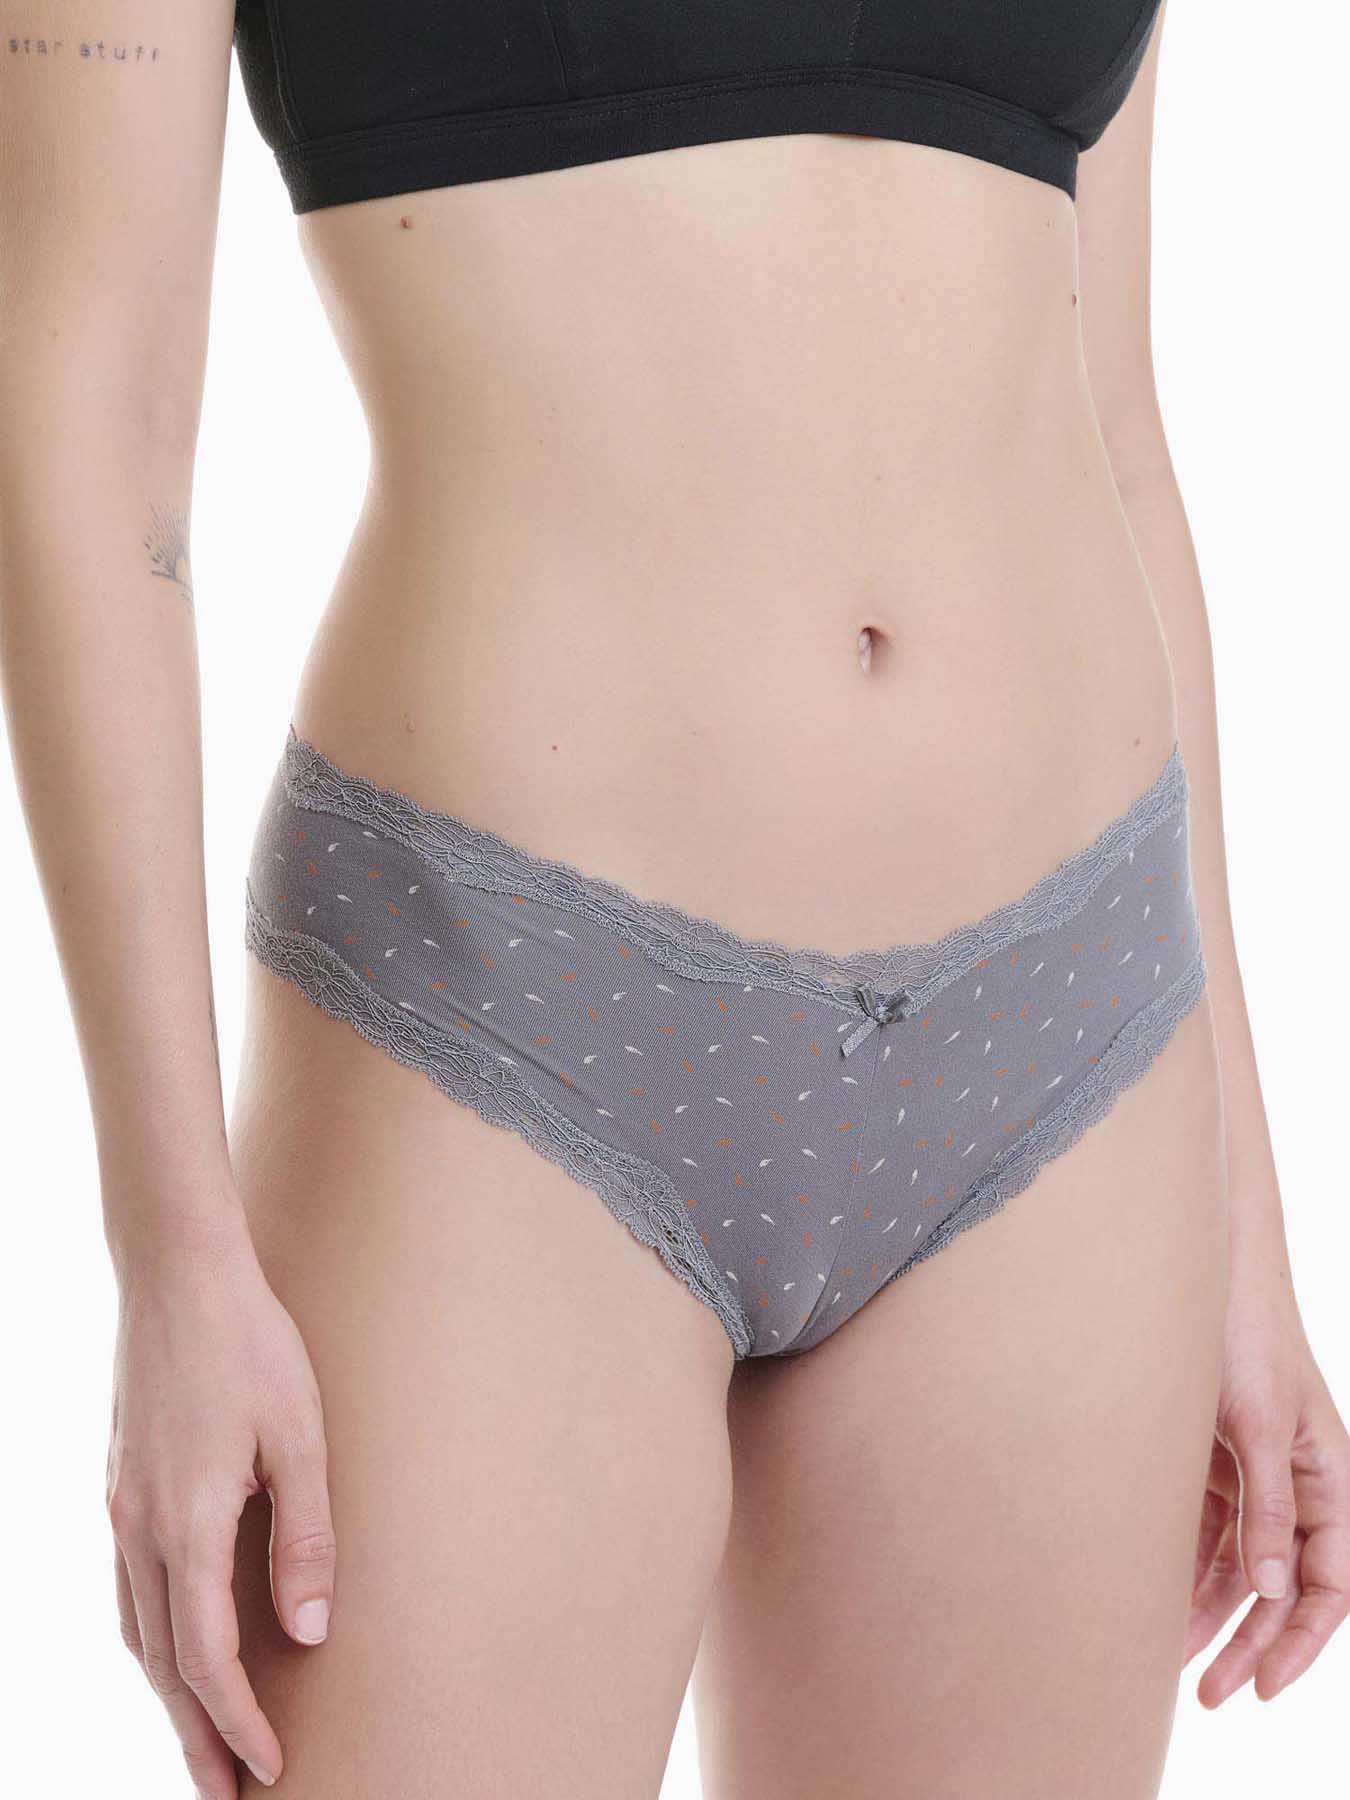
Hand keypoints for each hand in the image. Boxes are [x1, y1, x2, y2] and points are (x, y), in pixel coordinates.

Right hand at [106, 1216, 334, 1795]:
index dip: (238, 1722)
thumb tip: (308, 1632)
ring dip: (168, 1695)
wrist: (178, 1272)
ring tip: (204, 1740)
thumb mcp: (300, 1436)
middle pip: (160, 1664)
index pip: (205, 1660)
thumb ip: (305, 1537)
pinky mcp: (120, 1485)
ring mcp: (119, 1507)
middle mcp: (138, 1528)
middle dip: (195, 1735)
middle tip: (227, 1796)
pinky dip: (151, 1639)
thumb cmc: (250, 1344)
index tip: (272, 1769)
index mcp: (185, 1524)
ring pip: (136, 1631)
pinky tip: (173, 1649)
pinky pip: (126, 1588)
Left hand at [1186, 1278, 1349, 1703]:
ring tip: (1168, 1661)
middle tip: (1208, 1696)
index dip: (1302, 1641)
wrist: (1204, 1272)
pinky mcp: (1214, 1460)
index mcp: (1331, 1480)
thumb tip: (1274, 1590)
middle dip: (1249, 1643)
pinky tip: (1155, 1600)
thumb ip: (1268, 1506)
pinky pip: (1205, 1531)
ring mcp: (1255, 1474)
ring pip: (1239, 1566)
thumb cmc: (1245, 1335)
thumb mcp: (1260, 1424)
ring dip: (1209, 1612)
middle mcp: (1299, 1485)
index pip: (1331, 1585)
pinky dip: (1185, 1567)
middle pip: (1282, 1588)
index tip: (1262, 1684)